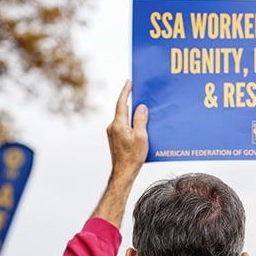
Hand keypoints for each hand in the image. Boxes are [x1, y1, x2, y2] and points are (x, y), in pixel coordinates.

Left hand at [92, 81, 147, 227]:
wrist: (123, 173)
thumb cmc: (133, 157)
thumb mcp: (141, 137)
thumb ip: (140, 120)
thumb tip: (141, 107)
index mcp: (118, 124)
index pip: (121, 103)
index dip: (125, 91)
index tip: (129, 82)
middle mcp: (113, 127)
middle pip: (122, 110)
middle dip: (130, 102)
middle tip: (139, 92)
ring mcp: (112, 133)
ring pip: (123, 119)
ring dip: (132, 114)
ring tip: (142, 110)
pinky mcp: (114, 139)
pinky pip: (123, 126)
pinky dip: (131, 123)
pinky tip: (139, 126)